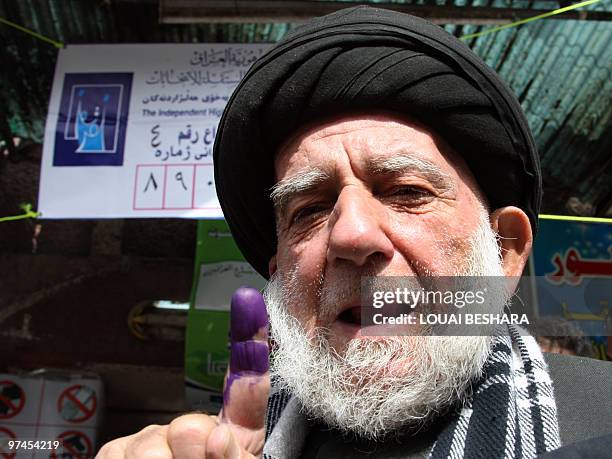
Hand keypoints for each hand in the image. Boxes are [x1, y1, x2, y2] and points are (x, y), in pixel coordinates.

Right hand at [97, 287, 269, 457]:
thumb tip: (214, 435)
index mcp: (235, 436)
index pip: (245, 388)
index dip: (247, 344)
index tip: (248, 302)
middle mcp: (193, 431)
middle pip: (191, 426)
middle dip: (193, 454)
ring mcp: (152, 441)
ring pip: (154, 444)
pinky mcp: (114, 453)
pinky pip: (121, 455)